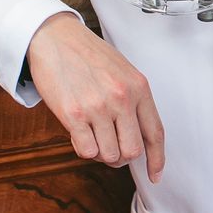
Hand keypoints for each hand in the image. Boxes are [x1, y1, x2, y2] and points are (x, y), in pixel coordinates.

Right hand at [27, 13, 164, 183]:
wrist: (55, 38)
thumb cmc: (88, 55)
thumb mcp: (122, 71)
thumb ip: (134, 100)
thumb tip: (140, 136)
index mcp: (139, 87)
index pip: (155, 133)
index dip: (157, 159)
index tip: (155, 175)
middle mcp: (122, 98)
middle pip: (132, 151)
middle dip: (122, 157)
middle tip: (111, 148)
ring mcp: (98, 107)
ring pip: (109, 155)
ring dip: (101, 152)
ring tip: (92, 134)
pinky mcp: (73, 114)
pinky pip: (86, 151)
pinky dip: (84, 148)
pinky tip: (79, 132)